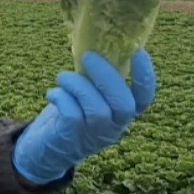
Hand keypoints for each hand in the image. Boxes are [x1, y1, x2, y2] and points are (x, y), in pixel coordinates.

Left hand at [13, 49, 155, 184]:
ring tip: (62, 77)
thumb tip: (99, 44)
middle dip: (106, 76)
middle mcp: (114, 127)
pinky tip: (52, 93)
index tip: (138, 51)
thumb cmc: (72, 113)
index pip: (145, 99)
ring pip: (96, 109)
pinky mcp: (71, 138)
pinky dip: (61, 97)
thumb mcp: (90, 95)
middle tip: (88, 56)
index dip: (146, 76)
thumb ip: (98, 77)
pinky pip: (72, 115)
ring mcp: (93, 135)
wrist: (47, 149)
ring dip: (78, 85)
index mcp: (122, 113)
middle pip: (124, 105)